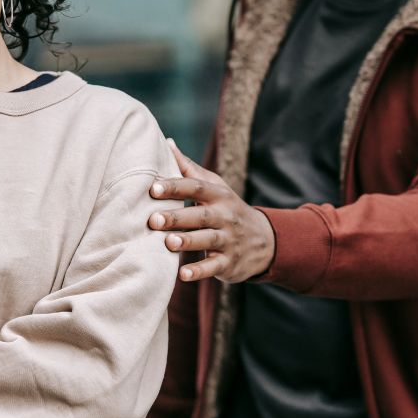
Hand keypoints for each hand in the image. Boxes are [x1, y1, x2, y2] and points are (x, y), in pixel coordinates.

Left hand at [148, 140, 275, 282]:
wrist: (264, 240)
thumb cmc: (227, 208)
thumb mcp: (215, 186)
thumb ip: (189, 168)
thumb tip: (166, 142)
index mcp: (218, 195)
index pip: (196, 187)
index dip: (175, 186)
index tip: (153, 187)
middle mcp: (225, 216)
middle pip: (200, 215)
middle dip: (177, 217)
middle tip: (153, 219)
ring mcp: (228, 240)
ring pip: (208, 240)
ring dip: (188, 241)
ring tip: (167, 243)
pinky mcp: (229, 263)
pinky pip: (214, 267)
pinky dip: (199, 272)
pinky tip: (182, 275)